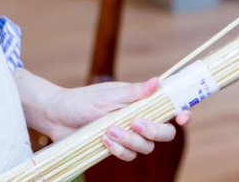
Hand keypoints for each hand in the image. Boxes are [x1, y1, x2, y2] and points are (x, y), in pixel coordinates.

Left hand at [43, 77, 191, 161]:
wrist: (56, 117)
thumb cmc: (81, 100)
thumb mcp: (107, 95)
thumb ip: (134, 92)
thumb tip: (158, 81)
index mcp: (140, 101)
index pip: (169, 107)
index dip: (182, 112)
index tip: (182, 116)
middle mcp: (138, 118)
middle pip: (165, 133)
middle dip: (154, 131)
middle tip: (135, 123)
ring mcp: (129, 135)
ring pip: (147, 147)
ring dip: (130, 140)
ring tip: (108, 130)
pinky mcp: (117, 148)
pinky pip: (129, 156)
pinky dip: (119, 150)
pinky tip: (104, 141)